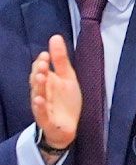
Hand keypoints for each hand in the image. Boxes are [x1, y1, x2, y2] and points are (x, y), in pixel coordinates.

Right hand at [27, 36, 80, 154]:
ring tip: (41, 77)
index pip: (40, 70)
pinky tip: (39, 100)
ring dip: (39, 87)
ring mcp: (43, 107)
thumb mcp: (67, 77)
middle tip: (43, 63)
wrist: (68, 127)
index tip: (46, 54)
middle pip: (38, 82)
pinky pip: (41, 114)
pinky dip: (40, 107)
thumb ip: (61, 59)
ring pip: (38, 95)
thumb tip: (55, 37)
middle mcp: (42, 93)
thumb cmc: (65, 101)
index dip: (42, 63)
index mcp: (47, 82)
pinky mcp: (47, 120)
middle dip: (39, 72)